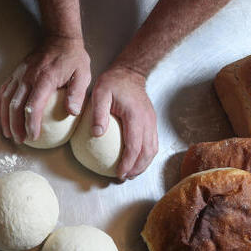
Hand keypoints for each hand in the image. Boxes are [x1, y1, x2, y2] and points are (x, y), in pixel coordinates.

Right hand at [0, 36, 90, 143]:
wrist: (59, 38)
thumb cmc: (72, 58)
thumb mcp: (83, 74)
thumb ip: (77, 93)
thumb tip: (72, 112)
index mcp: (44, 79)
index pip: (32, 105)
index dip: (31, 123)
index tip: (33, 137)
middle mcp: (28, 77)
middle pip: (15, 106)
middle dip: (16, 125)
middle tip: (20, 140)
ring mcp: (19, 74)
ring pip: (6, 99)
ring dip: (5, 118)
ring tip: (9, 133)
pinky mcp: (15, 73)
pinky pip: (3, 90)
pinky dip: (0, 105)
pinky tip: (1, 116)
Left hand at [89, 64, 157, 179]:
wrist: (130, 72)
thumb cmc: (113, 83)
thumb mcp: (100, 93)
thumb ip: (98, 113)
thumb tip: (97, 134)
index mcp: (135, 116)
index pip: (134, 145)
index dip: (128, 163)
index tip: (120, 173)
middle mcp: (148, 121)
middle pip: (147, 152)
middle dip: (137, 168)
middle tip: (124, 177)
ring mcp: (152, 122)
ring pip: (153, 149)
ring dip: (143, 164)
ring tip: (131, 173)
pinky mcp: (151, 122)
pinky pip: (152, 142)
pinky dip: (145, 155)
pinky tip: (135, 160)